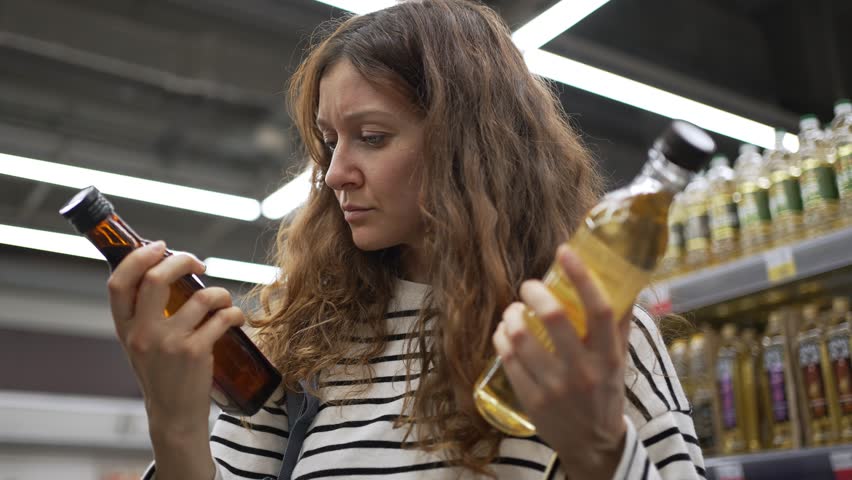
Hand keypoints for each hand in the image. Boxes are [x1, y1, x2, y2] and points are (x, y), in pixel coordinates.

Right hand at [107, 241, 244, 438]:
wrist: (173, 414)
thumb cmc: (162, 373)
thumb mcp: (140, 343)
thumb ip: (144, 312)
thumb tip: (163, 270)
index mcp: (124, 328)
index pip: (118, 282)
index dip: (138, 257)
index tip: (160, 246)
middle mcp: (142, 334)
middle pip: (156, 278)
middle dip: (182, 261)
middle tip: (198, 264)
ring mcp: (168, 343)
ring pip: (202, 297)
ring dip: (221, 293)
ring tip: (223, 301)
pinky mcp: (195, 352)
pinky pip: (223, 317)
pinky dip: (235, 313)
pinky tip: (236, 318)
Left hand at [493, 244, 631, 477]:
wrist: (592, 444)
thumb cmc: (605, 392)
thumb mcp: (620, 360)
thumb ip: (620, 322)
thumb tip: (627, 280)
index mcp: (609, 356)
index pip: (599, 309)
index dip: (581, 276)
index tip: (564, 252)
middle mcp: (583, 371)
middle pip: (553, 317)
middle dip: (534, 292)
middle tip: (529, 286)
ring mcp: (555, 388)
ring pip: (521, 337)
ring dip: (512, 315)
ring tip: (514, 310)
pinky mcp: (532, 400)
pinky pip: (507, 358)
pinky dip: (502, 337)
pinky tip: (505, 331)